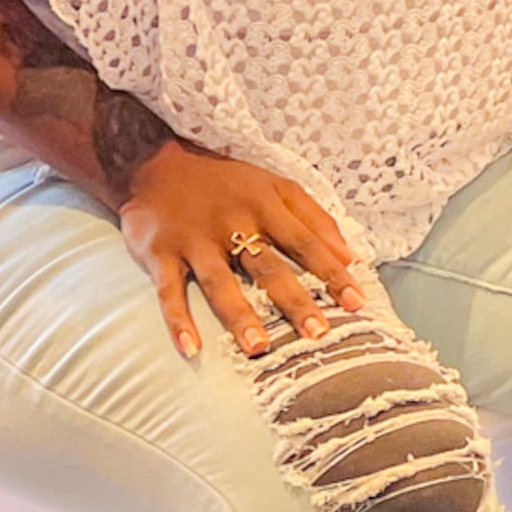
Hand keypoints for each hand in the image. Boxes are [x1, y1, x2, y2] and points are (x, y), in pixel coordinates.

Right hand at [117, 142, 367, 358]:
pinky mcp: (160, 253)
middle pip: (268, 267)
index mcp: (264, 205)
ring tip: (259, 348)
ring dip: (240, 315)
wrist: (154, 163)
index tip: (357, 304)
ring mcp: (195, 240)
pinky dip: (178, 320)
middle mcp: (232, 223)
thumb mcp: (275, 186)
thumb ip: (315, 219)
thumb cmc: (225, 181)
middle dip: (295, 301)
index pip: (306, 243)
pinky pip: (169, 292)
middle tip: (317, 333)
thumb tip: (352, 257)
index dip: (332, 273)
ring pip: (221, 282)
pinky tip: (191, 348)